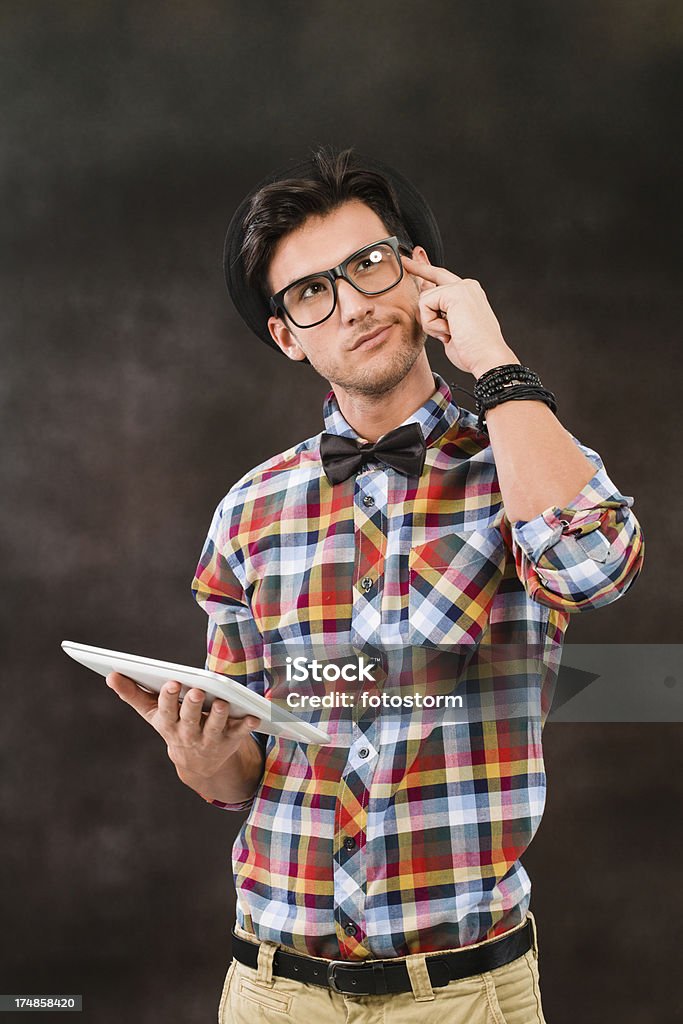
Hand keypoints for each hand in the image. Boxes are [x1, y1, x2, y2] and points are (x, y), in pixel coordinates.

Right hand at [105, 672, 260, 786]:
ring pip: (214, 726)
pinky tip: (253, 715)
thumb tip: (111, 674)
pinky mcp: (230, 741)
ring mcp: (210, 739)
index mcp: (168, 724)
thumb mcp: (152, 713)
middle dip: (192, 704)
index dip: (169, 698)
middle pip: (189, 718)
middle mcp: (188, 733)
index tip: (172, 683)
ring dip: (218, 715)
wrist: (198, 763)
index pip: (166, 710)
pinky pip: (240, 733)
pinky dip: (246, 725)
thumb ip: (132, 693)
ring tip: (221, 702)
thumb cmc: (173, 725)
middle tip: (196, 690)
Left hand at [402, 254, 519, 378]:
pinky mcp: (455, 292)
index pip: (442, 278)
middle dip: (418, 268)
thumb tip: (423, 302)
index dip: (426, 269)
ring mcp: (462, 288)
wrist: (487, 358)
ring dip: (430, 323)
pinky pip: (425, 304)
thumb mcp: (449, 329)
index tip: (414, 258)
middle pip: (433, 275)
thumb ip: (438, 313)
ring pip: (425, 299)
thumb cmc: (472, 351)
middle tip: (405, 262)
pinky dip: (431, 323)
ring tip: (449, 333)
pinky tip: (448, 331)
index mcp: (468, 295)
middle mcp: (467, 287)